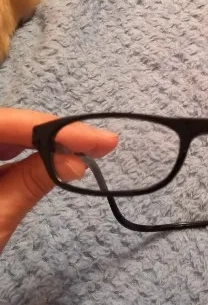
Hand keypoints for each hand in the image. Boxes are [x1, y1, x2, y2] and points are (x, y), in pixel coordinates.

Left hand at [0, 108, 117, 252]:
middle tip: (100, 143)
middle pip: (7, 124)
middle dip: (54, 131)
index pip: (8, 123)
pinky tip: (50, 156)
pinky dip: (24, 153)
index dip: (56, 127)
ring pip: (4, 134)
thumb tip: (78, 160)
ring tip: (84, 148)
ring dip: (43, 140)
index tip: (100, 140)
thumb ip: (33, 181)